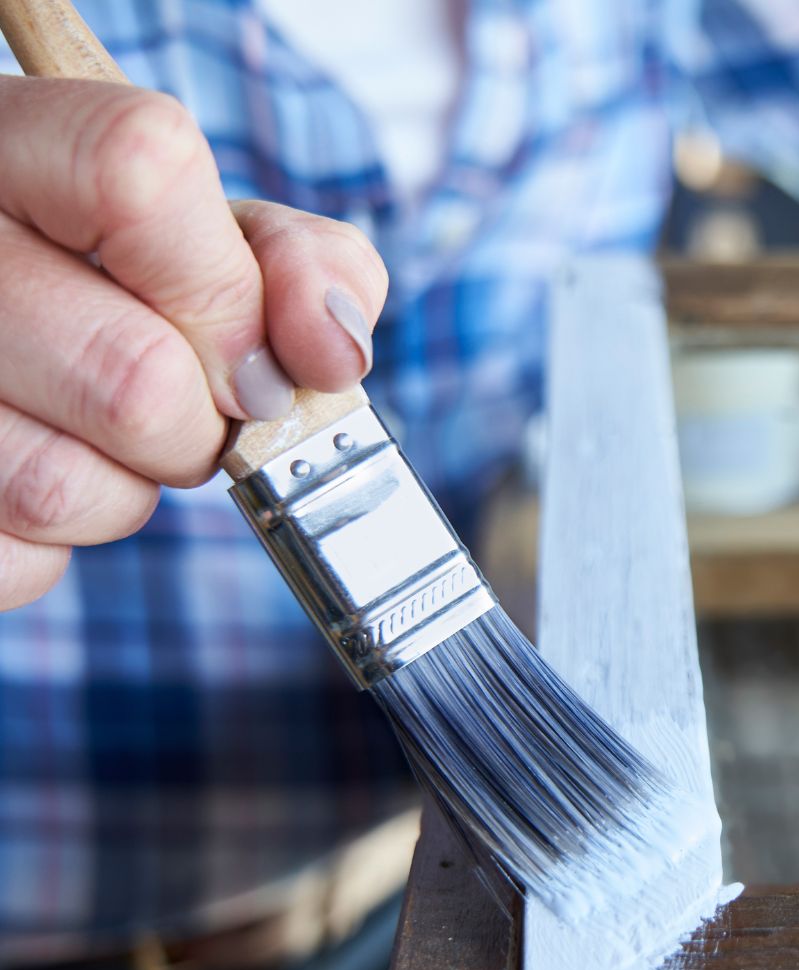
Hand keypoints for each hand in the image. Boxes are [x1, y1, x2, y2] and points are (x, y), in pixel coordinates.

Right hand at [0, 77, 387, 609]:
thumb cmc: (117, 262)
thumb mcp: (214, 226)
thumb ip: (299, 264)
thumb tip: (331, 354)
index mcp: (13, 142)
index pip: (136, 177)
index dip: (226, 290)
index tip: (254, 348)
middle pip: (133, 377)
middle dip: (200, 424)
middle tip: (177, 404)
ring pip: (59, 490)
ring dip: (122, 489)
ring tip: (90, 430)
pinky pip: (17, 563)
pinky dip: (50, 546)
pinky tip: (36, 460)